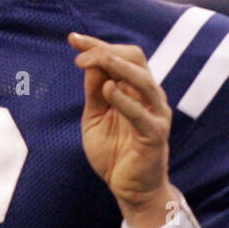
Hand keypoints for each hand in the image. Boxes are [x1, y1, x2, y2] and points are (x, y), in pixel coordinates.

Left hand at [68, 31, 173, 227]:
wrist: (130, 189)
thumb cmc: (114, 153)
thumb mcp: (95, 118)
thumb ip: (94, 94)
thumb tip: (88, 64)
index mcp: (134, 89)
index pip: (120, 57)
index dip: (97, 45)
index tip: (73, 38)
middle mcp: (149, 96)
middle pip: (134, 59)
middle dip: (105, 51)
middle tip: (79, 54)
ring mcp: (155, 113)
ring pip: (143, 79)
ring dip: (117, 66)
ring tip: (96, 60)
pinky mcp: (155, 133)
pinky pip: (142, 113)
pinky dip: (125, 99)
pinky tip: (108, 90)